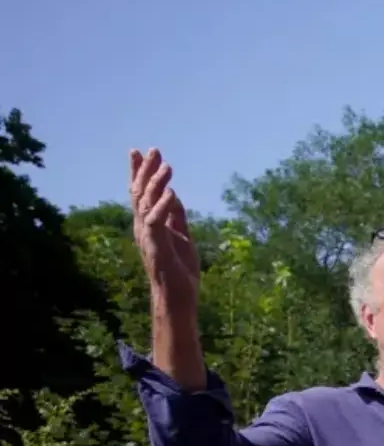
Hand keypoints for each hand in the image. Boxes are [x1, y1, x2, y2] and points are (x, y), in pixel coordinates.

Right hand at [129, 149, 199, 316]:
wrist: (178, 296)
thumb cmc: (179, 270)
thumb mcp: (182, 236)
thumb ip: (177, 217)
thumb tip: (174, 195)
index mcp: (149, 224)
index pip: (141, 193)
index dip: (140, 172)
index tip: (140, 152)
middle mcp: (143, 227)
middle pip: (140, 192)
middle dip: (145, 170)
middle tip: (154, 150)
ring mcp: (147, 236)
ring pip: (147, 203)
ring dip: (157, 183)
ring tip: (168, 166)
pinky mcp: (156, 246)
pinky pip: (156, 222)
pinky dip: (163, 206)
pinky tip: (172, 192)